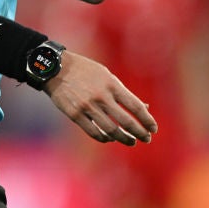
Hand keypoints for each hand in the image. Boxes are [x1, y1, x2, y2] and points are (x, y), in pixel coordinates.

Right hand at [43, 50, 157, 145]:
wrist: (55, 68)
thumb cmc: (84, 70)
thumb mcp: (106, 75)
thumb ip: (123, 92)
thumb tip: (144, 107)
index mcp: (111, 84)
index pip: (135, 105)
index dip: (147, 119)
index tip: (153, 128)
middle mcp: (101, 96)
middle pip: (126, 121)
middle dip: (139, 132)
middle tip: (146, 138)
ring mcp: (87, 106)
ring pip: (111, 130)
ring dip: (124, 138)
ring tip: (131, 141)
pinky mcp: (74, 114)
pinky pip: (93, 132)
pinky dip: (104, 138)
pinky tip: (110, 138)